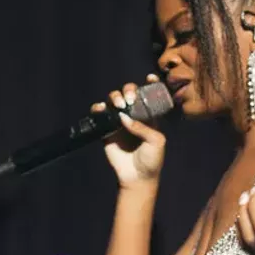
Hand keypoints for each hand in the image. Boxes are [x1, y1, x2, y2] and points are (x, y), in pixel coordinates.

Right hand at [91, 73, 165, 187]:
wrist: (137, 177)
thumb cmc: (152, 159)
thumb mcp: (156, 141)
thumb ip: (143, 127)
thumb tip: (125, 117)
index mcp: (150, 115)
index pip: (149, 95)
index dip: (150, 83)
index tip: (150, 77)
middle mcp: (134, 115)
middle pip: (129, 93)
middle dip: (129, 90)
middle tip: (129, 100)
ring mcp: (119, 121)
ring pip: (114, 99)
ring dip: (115, 97)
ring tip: (119, 106)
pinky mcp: (106, 129)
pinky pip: (100, 114)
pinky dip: (98, 108)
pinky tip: (102, 108)